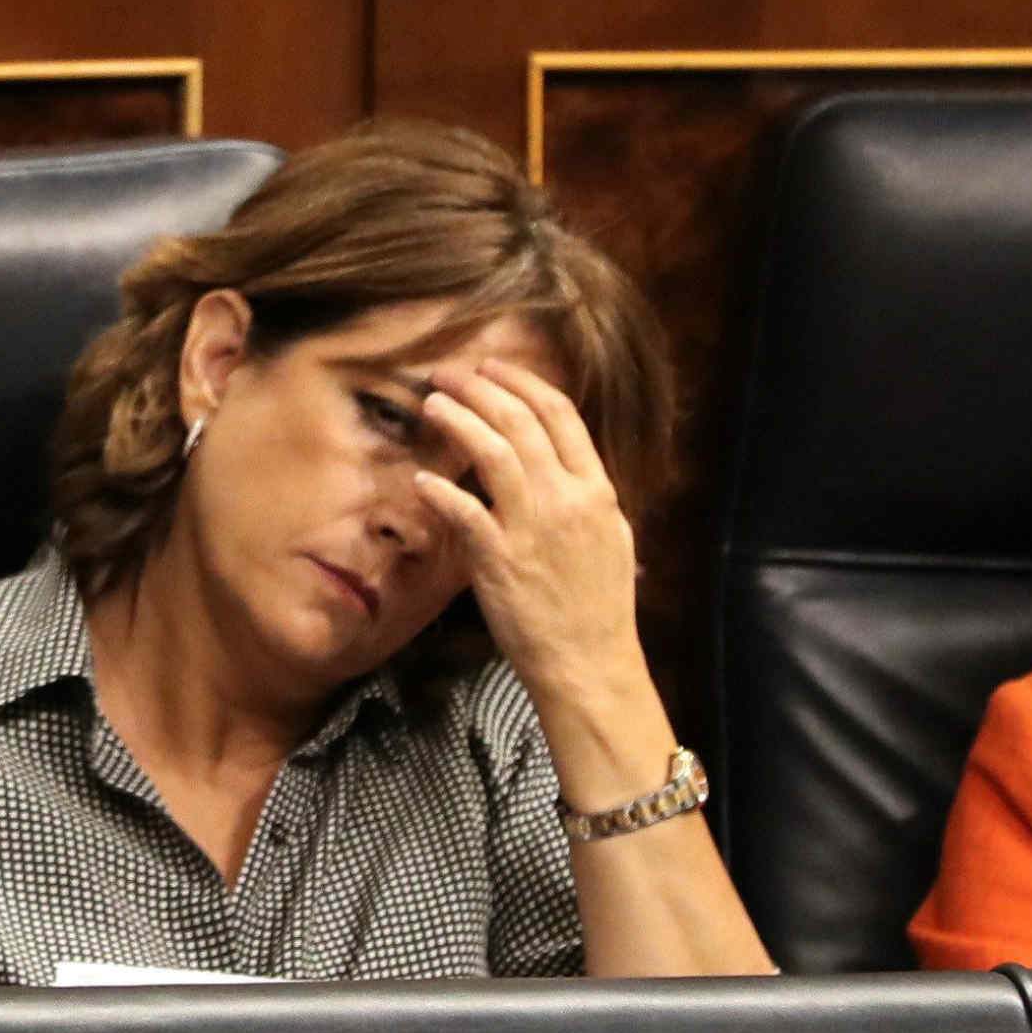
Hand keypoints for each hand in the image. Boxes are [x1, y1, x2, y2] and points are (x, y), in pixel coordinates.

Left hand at [408, 363, 651, 724]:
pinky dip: (439, 489)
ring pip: (492, 451)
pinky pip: (463, 510)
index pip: (560, 415)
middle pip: (520, 421)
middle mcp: (567, 499)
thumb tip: (564, 466)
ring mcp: (533, 527)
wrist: (589, 664)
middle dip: (480, 388)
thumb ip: (587, 498)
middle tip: (449, 374)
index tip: (494, 367)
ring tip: (433, 404)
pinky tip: (420, 479)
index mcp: (597, 490)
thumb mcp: (611, 540)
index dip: (523, 382)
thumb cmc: (599, 608)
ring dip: (458, 419)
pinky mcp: (499, 559)